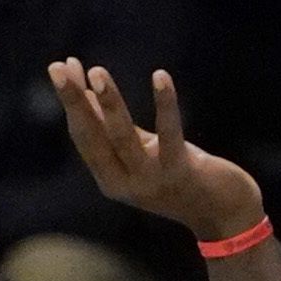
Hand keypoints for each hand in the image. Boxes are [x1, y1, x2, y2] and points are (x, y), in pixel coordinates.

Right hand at [44, 59, 266, 243]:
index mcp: (110, 179)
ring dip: (110, 103)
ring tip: (97, 72)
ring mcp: (152, 180)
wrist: (222, 213)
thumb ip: (113, 128)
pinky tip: (160, 76)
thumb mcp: (140, 152)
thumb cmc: (178, 176)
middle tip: (58, 67)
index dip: (71, 102)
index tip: (60, 67)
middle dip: (74, 101)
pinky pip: (170, 133)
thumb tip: (86, 92)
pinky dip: (165, 104)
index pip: (82, 136)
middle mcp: (125, 183)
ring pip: (123, 137)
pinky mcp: (181, 171)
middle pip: (93, 137)